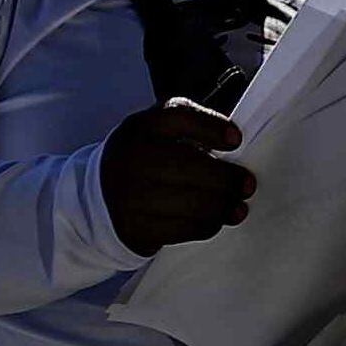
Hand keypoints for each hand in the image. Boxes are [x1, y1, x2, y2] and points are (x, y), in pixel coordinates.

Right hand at [99, 100, 250, 252]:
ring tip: (237, 206)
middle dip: (227, 179)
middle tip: (246, 184)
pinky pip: (185, 229)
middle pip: (190, 166)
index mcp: (142, 127)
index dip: (211, 127)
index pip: (178, 116)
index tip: (236, 139)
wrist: (99, 197)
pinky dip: (208, 224)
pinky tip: (215, 219)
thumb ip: (191, 127)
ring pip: (193, 204)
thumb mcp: (156, 130)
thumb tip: (235, 148)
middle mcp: (133, 158)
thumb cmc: (143, 158)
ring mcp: (132, 196)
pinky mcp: (138, 228)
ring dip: (224, 206)